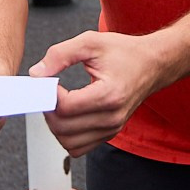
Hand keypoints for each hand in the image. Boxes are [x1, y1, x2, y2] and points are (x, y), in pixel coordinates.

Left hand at [29, 29, 171, 157]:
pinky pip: (79, 147)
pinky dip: (67, 135)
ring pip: (68, 143)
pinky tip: (69, 114)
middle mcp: (112, 117)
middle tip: (49, 93)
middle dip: (48, 110)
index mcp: (109, 95)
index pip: (65, 107)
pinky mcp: (110, 133)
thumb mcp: (90, 42)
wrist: (152, 63)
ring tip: (59, 104)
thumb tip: (36, 74)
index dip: (48, 95)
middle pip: (63, 128)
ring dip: (56, 126)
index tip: (47, 81)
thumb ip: (60, 55)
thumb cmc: (124, 52)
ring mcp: (112, 128)